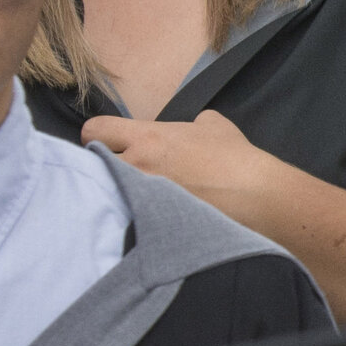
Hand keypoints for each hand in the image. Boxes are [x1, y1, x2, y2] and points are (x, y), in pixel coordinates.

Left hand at [83, 109, 278, 223]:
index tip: (108, 145)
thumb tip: (188, 128)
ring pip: (106, 193)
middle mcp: (136, 165)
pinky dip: (132, 215)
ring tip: (134, 198)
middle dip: (102, 168)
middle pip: (92, 165)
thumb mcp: (213, 124)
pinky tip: (147, 217)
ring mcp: (140, 196)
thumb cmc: (234, 157)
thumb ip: (188, 123)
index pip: (94, 131)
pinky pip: (126, 216)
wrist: (253, 195)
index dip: (97, 137)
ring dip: (115, 193)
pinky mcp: (148, 222)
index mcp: (147, 137)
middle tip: (121, 173)